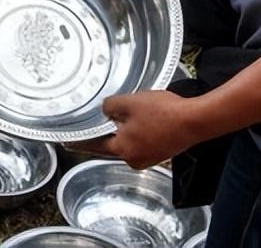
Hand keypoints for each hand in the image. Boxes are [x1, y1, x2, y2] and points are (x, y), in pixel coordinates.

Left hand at [72, 91, 204, 169]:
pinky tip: (145, 117)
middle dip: (109, 130)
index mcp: (123, 149)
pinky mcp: (161, 152)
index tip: (67, 142)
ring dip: (126, 128)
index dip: (79, 142)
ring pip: (129, 141)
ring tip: (131, 111)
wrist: (194, 120)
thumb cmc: (163, 113)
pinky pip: (142, 141)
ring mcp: (149, 157)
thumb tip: (106, 111)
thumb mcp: (129, 102)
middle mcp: (134, 158)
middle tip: (103, 117)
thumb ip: (110, 107)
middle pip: (113, 143)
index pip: (94, 146)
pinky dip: (140, 130)